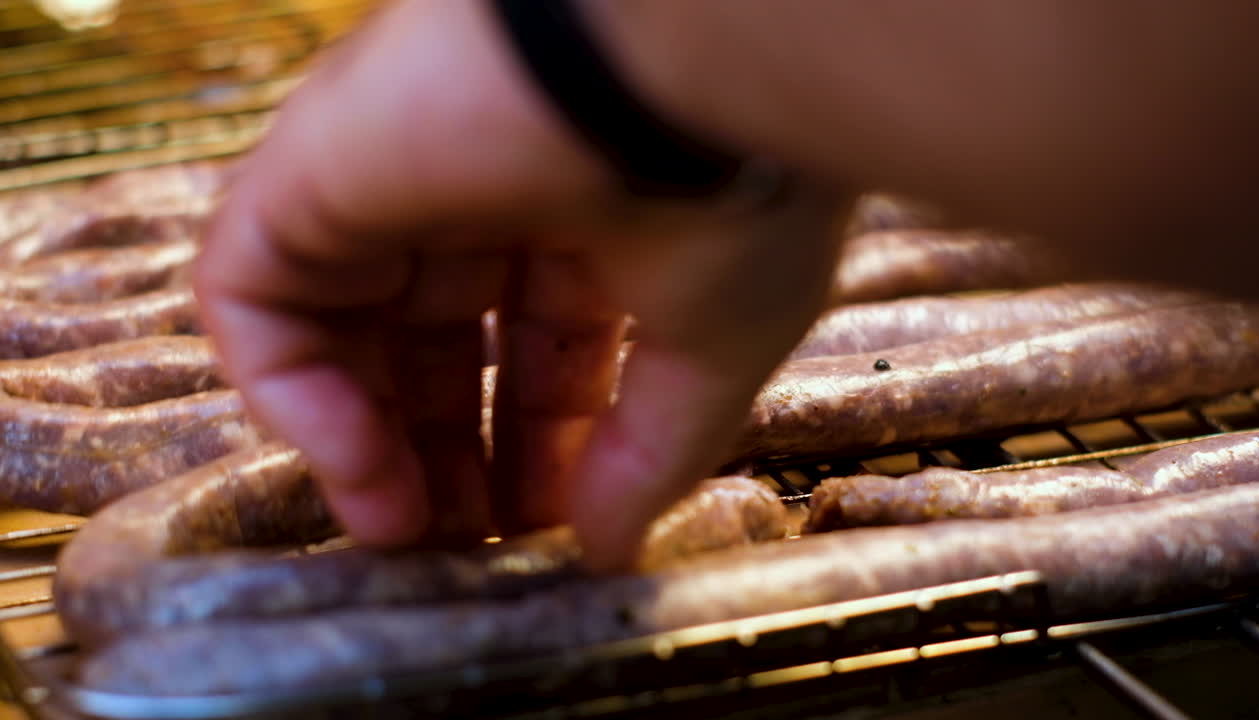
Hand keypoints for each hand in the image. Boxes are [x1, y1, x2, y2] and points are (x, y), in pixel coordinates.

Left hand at [195, 0, 849, 569]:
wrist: (684, 50)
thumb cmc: (732, 180)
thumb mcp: (716, 347)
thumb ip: (653, 453)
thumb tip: (609, 548)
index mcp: (585, 220)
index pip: (538, 351)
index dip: (540, 448)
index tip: (551, 531)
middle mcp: (481, 193)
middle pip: (433, 348)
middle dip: (449, 454)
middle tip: (462, 546)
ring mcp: (389, 175)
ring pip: (338, 325)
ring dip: (363, 441)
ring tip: (403, 532)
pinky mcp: (310, 167)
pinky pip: (255, 293)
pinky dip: (291, 395)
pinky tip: (362, 472)